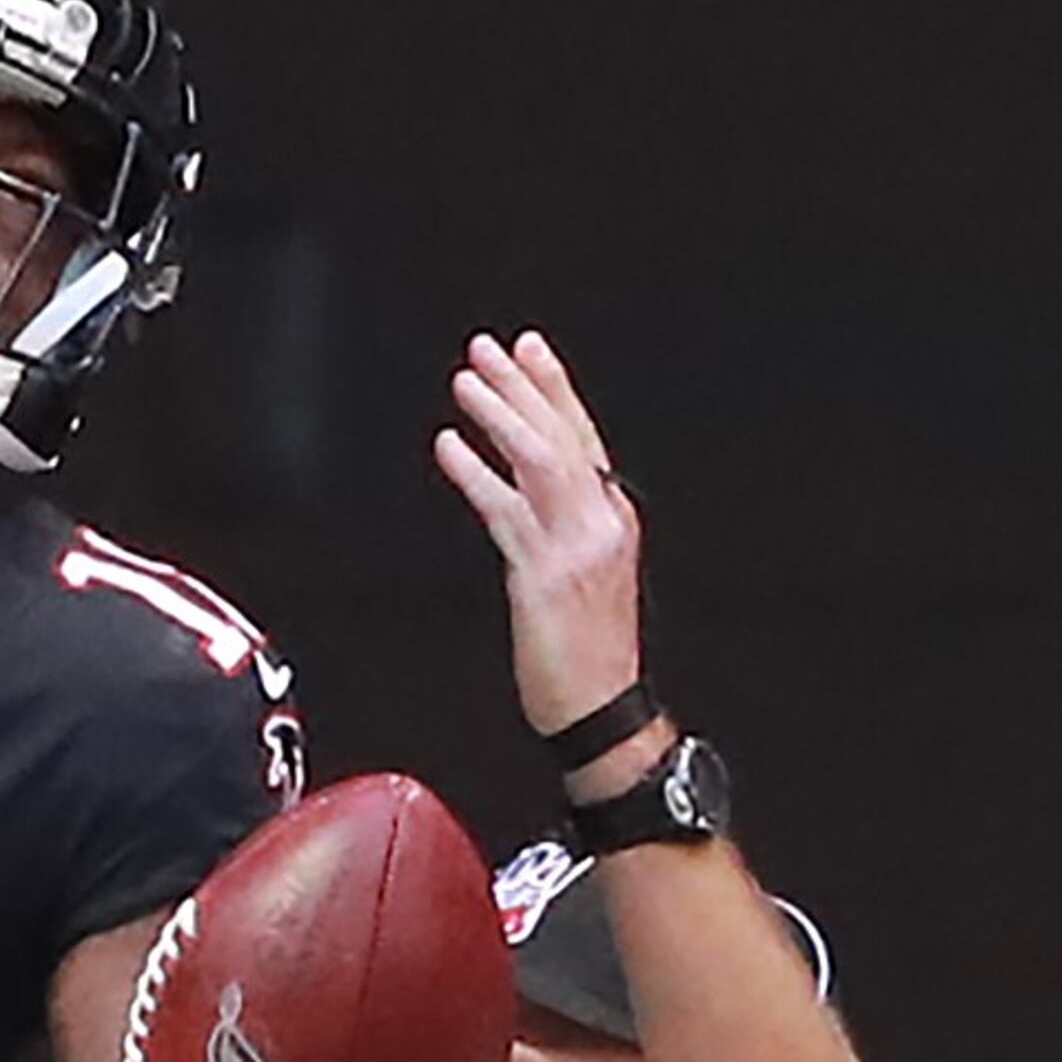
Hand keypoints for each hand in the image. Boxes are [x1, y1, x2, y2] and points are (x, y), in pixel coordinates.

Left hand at [434, 330, 648, 751]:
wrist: (602, 713)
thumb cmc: (588, 656)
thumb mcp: (586, 578)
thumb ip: (563, 528)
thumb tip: (525, 492)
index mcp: (612, 518)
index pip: (582, 437)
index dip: (555, 389)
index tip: (529, 351)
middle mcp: (599, 523)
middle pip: (560, 435)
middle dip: (523, 385)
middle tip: (487, 348)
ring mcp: (573, 547)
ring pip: (536, 460)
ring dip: (498, 415)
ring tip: (465, 382)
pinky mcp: (542, 576)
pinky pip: (505, 511)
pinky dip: (475, 474)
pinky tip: (449, 447)